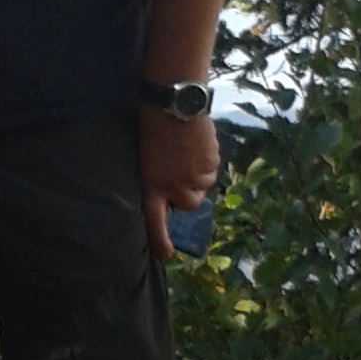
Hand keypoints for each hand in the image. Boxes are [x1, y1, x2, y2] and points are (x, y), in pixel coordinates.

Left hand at [139, 108, 218, 259]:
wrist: (173, 105)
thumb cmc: (152, 127)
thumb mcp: (148, 157)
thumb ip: (159, 177)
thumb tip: (174, 188)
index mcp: (152, 185)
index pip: (154, 221)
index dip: (160, 240)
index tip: (166, 255)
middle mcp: (174, 187)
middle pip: (189, 203)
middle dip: (189, 191)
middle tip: (181, 170)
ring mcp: (194, 177)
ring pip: (203, 185)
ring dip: (199, 173)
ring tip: (188, 150)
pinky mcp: (210, 164)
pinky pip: (213, 168)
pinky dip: (209, 160)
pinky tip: (198, 144)